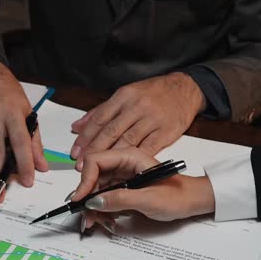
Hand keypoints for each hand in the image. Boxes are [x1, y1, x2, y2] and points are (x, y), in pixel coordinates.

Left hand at [70, 72, 205, 169]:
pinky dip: (133, 160)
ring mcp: (152, 119)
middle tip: (81, 165)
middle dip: (93, 150)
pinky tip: (123, 170)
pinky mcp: (165, 131)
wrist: (185, 89)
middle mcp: (137, 106)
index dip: (85, 138)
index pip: (99, 119)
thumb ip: (100, 112)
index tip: (75, 152)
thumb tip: (77, 126)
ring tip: (97, 170)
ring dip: (110, 157)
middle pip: (110, 131)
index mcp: (124, 96)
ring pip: (127, 141)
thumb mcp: (126, 95)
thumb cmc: (153, 93)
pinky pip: (147, 148)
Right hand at [70, 148, 214, 230]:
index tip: (81, 199)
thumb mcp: (149, 199)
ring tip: (100, 223)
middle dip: (87, 199)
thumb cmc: (178, 196)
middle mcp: (122, 164)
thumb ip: (120, 199)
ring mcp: (121, 177)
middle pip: (92, 177)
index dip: (85, 180)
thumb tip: (93, 201)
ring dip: (93, 209)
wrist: (192, 202)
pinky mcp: (122, 189)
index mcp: (129, 156)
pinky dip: (101, 212)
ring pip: (95, 191)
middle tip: (87, 217)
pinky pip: (104, 199)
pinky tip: (108, 221)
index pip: (95, 161)